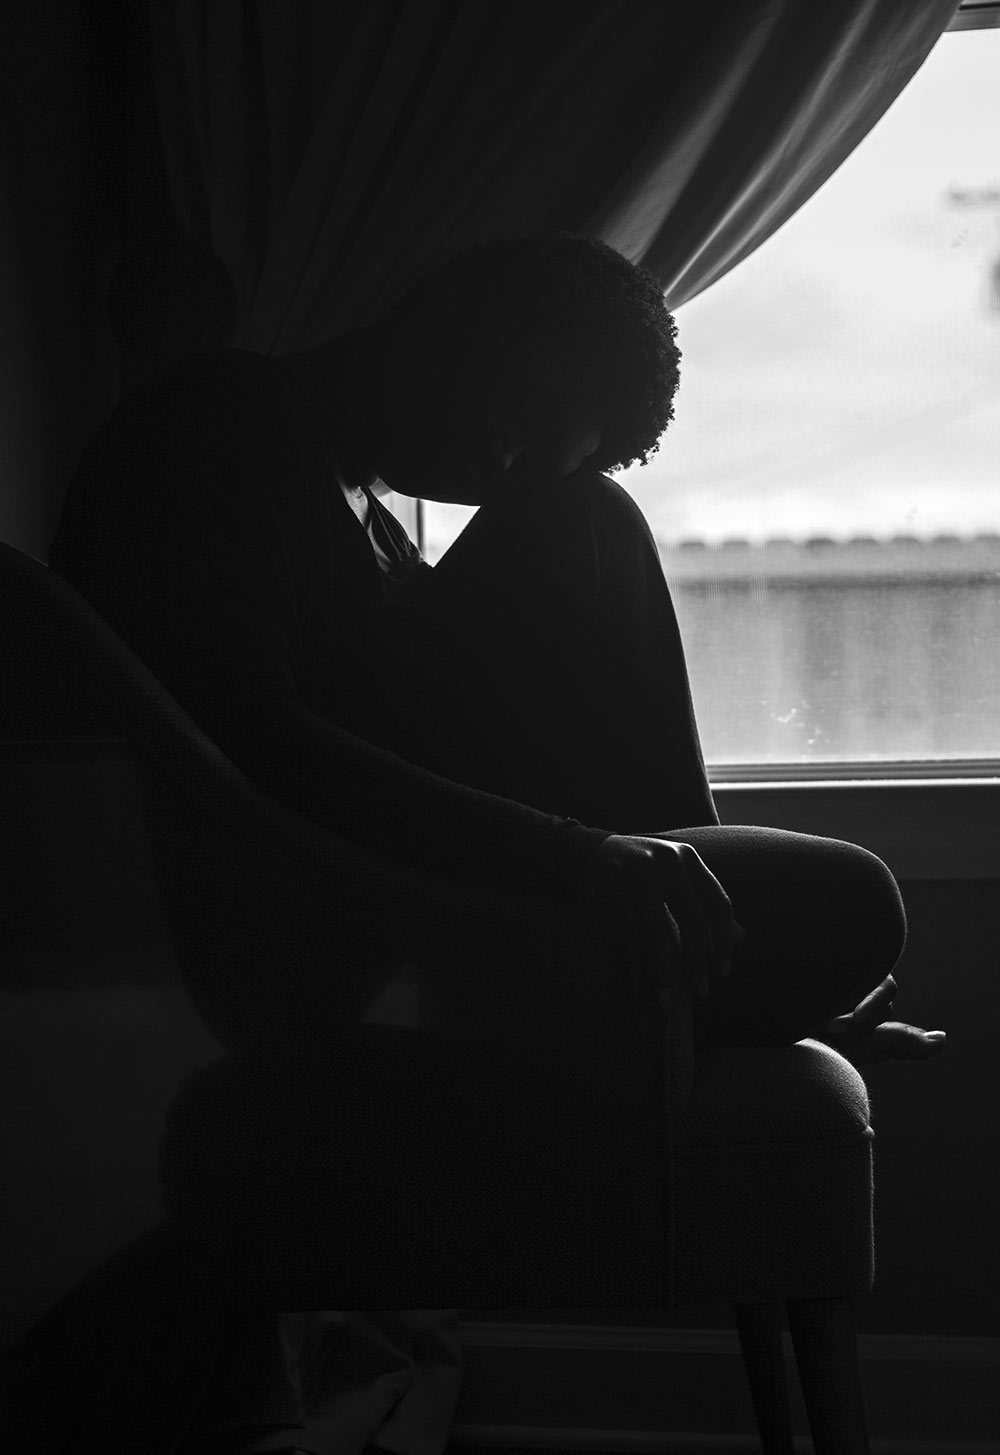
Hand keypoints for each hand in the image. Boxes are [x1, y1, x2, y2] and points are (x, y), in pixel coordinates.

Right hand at [575, 834, 744, 997]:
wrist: (587, 853)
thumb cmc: (640, 871)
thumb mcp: (674, 875)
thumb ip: (701, 900)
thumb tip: (740, 938)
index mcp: (688, 859)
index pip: (717, 902)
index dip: (723, 940)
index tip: (722, 972)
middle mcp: (666, 862)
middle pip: (692, 919)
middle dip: (697, 961)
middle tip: (700, 991)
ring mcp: (636, 874)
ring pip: (656, 932)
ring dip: (661, 971)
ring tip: (665, 1001)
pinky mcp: (610, 888)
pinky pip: (624, 934)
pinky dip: (631, 962)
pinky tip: (636, 984)